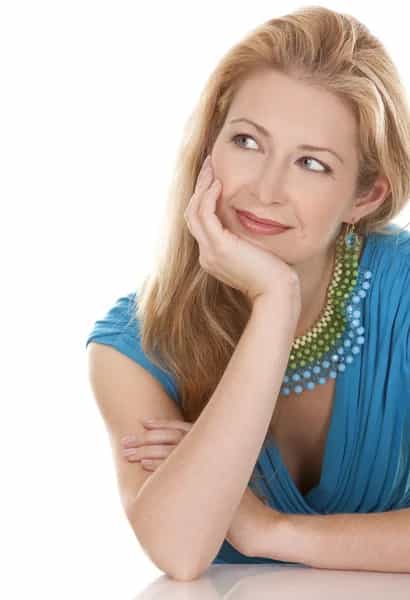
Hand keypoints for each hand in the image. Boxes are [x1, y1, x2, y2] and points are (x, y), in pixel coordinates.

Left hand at [121, 418, 286, 557]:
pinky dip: (159, 465)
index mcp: (214, 446)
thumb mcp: (218, 478)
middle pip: (172, 438)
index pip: (183, 429)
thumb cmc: (233, 506)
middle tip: (126, 441)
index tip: (143, 422)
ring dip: (146, 451)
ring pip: (171, 452)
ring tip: (128, 454)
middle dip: (146, 438)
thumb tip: (180, 463)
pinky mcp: (206, 483)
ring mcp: (210, 467)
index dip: (162, 424)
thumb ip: (201, 466)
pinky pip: (178, 470)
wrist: (253, 525)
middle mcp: (212, 452)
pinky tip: (144, 465)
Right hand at [184, 154, 300, 305]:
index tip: (213, 179)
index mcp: (214, 256)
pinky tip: (218, 183)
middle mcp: (206, 255)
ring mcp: (210, 252)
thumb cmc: (275, 274)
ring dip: (201, 187)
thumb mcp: (256, 251)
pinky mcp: (219, 247)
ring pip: (194, 212)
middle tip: (209, 165)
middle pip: (192, 214)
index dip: (204, 199)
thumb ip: (247, 238)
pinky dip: (208, 197)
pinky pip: (205, 215)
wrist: (277, 292)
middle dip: (199, 188)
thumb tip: (253, 219)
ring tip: (211, 167)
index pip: (201, 223)